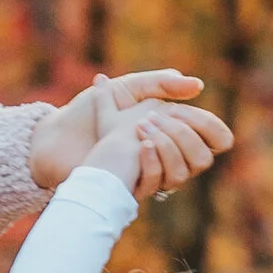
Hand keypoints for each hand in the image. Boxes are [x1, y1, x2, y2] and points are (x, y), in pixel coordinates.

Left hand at [82, 79, 232, 202]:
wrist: (57, 138)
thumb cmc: (89, 112)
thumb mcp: (127, 89)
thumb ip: (161, 83)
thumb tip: (198, 85)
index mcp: (171, 132)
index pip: (216, 139)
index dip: (209, 127)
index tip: (183, 111)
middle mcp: (166, 157)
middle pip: (203, 158)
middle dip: (182, 134)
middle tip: (152, 119)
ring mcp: (151, 175)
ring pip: (184, 172)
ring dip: (168, 148)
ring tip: (141, 130)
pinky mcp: (133, 189)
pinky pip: (157, 182)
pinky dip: (152, 162)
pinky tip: (139, 146)